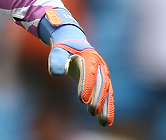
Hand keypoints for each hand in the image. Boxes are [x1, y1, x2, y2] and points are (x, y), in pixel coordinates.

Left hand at [40, 9, 113, 125]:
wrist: (74, 43)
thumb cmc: (64, 49)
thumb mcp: (58, 51)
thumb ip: (56, 61)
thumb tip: (57, 73)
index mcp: (89, 56)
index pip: (89, 72)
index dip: (87, 86)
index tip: (83, 100)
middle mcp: (100, 65)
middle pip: (101, 83)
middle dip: (97, 98)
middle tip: (91, 111)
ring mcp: (103, 73)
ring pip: (107, 91)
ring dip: (106, 106)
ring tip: (103, 122)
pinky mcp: (104, 81)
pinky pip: (108, 95)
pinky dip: (108, 108)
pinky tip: (106, 121)